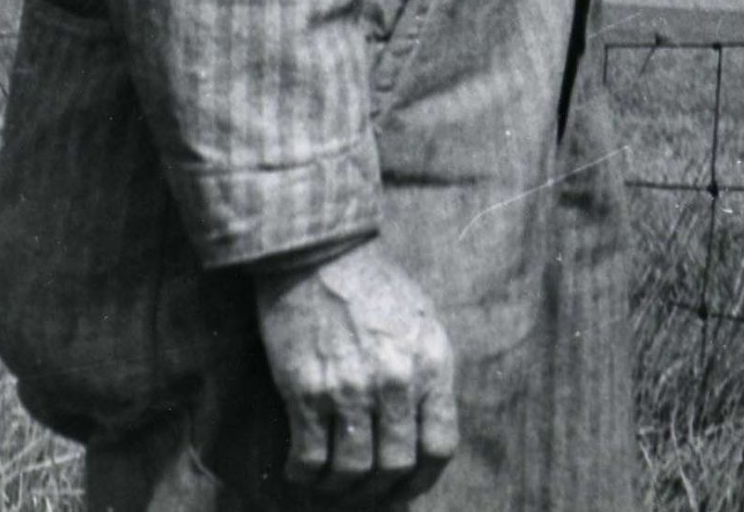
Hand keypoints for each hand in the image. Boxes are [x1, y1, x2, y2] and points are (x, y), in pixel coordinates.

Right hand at [252, 241, 456, 496]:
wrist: (323, 255)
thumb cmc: (376, 288)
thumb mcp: (423, 325)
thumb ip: (426, 378)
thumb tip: (419, 435)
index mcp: (433, 364)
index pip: (440, 446)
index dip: (422, 480)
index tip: (405, 488)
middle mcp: (398, 381)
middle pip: (395, 466)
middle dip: (379, 490)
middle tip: (363, 491)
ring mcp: (353, 388)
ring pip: (353, 470)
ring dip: (340, 488)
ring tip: (332, 483)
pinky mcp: (308, 391)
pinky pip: (310, 457)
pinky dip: (306, 474)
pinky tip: (302, 469)